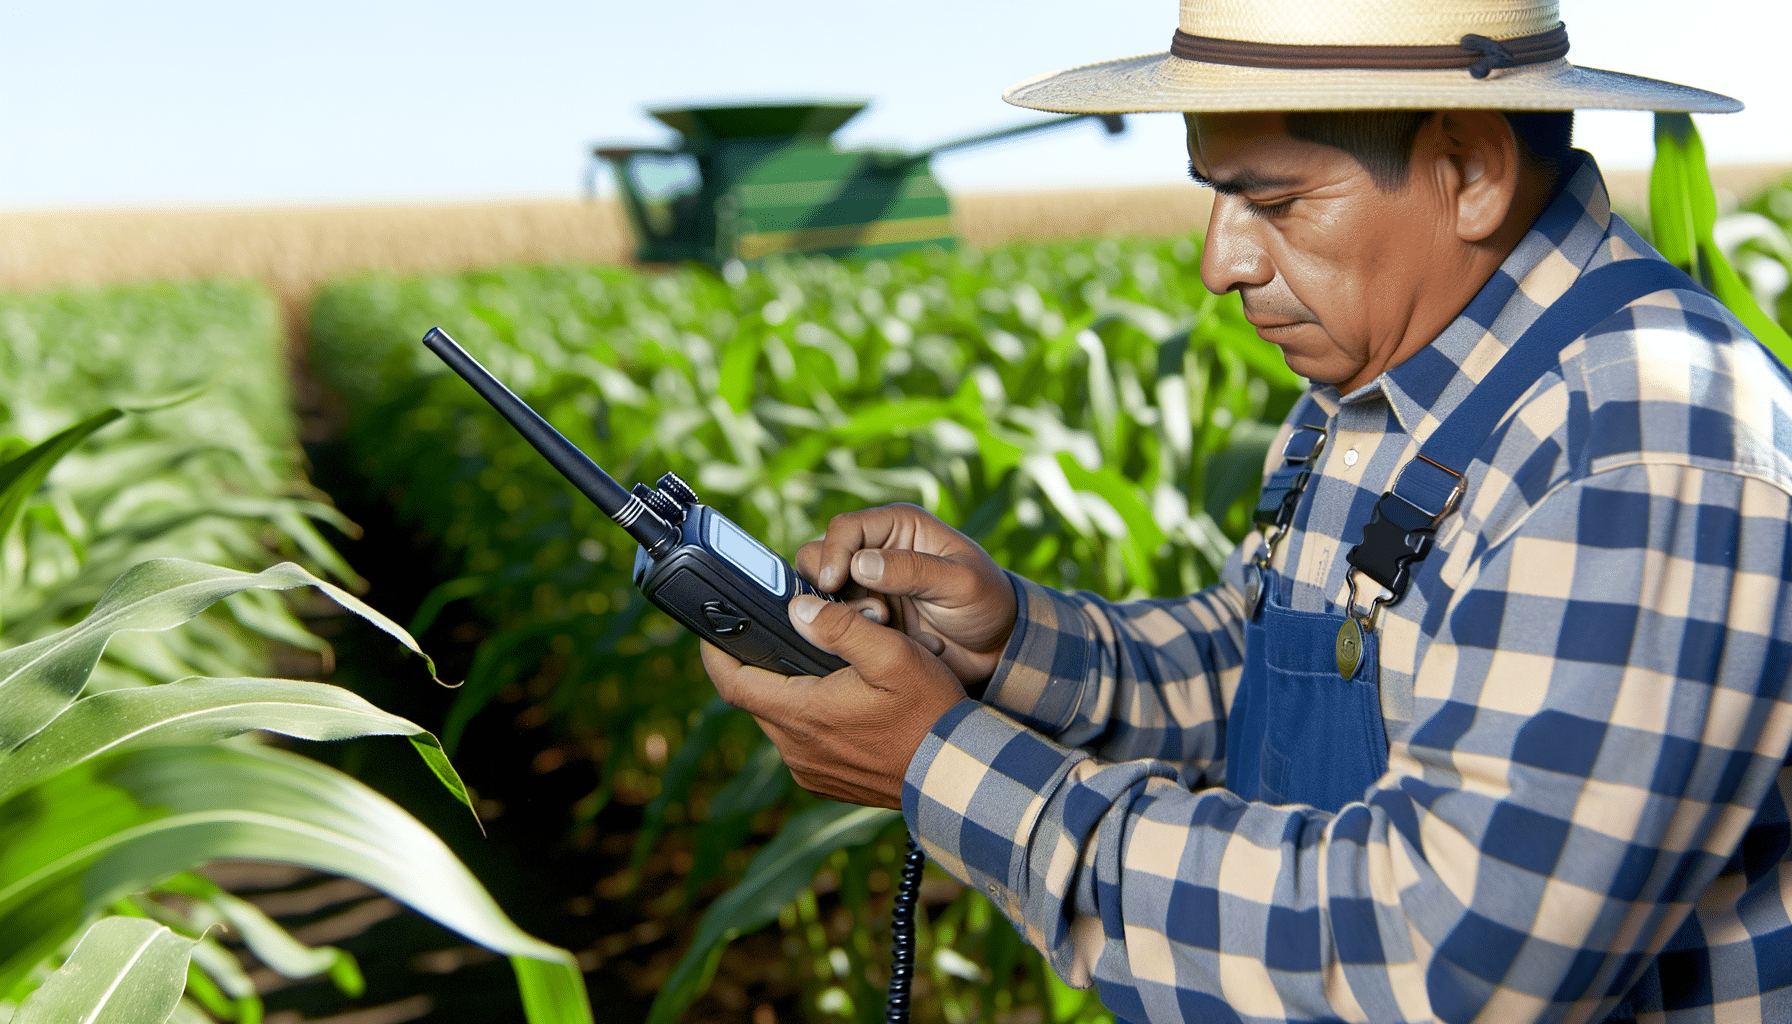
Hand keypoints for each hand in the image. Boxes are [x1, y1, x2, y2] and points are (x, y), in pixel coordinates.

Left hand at [701, 593, 966, 807]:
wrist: (957, 776)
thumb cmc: (930, 713)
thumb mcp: (894, 655)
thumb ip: (842, 627)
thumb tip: (797, 610)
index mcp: (802, 714)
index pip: (732, 682)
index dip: (714, 652)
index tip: (712, 630)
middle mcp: (796, 749)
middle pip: (758, 697)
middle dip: (766, 666)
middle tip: (791, 635)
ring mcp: (810, 770)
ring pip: (781, 719)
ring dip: (792, 693)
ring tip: (825, 666)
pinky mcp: (827, 783)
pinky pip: (803, 743)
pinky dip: (812, 719)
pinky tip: (843, 702)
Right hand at [796, 504, 1016, 686]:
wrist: (995, 647)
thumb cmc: (986, 603)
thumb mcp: (960, 583)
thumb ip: (913, 570)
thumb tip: (859, 563)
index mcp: (899, 526)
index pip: (845, 528)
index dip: (833, 553)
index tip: (835, 585)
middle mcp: (876, 551)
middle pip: (819, 556)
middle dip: (831, 587)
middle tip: (871, 614)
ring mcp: (866, 587)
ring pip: (821, 593)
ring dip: (841, 613)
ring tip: (884, 626)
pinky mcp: (864, 618)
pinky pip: (835, 623)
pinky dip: (849, 634)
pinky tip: (882, 641)